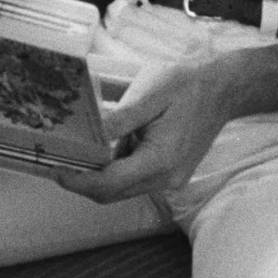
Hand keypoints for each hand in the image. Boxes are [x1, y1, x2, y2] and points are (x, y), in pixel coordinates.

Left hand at [54, 56, 243, 202]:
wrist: (223, 88)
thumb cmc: (187, 85)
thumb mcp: (150, 93)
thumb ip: (119, 119)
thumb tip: (88, 137)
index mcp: (160, 160)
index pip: (109, 183)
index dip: (78, 180)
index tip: (55, 170)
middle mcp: (166, 179)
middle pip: (112, 193)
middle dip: (83, 180)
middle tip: (57, 161)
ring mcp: (169, 179)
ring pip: (121, 189)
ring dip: (99, 174)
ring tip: (79, 150)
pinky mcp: (169, 174)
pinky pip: (134, 179)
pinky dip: (116, 168)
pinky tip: (109, 145)